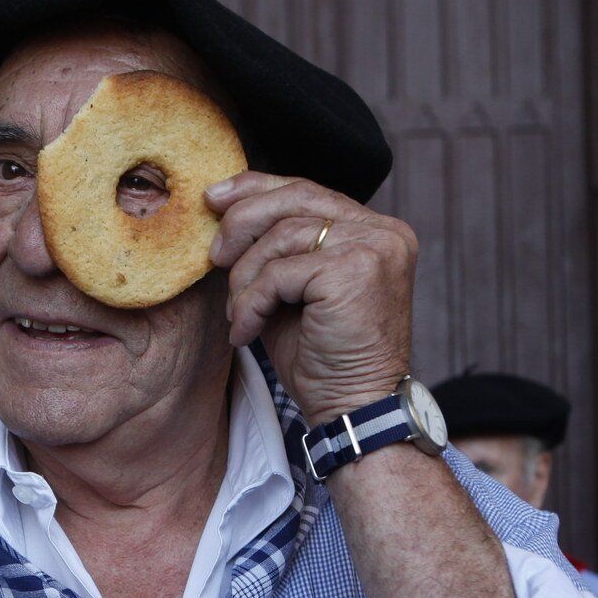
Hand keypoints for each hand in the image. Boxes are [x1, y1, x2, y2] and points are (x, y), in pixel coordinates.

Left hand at [206, 172, 418, 425]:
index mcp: (374, 230)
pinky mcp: (353, 272)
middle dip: (242, 223)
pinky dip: (252, 303)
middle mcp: (383, 231)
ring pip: (282, 236)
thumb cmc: (322, 358)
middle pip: (295, 199)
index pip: (307, 190)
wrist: (352, 409)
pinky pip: (279, 273)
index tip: (215, 198)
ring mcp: (373, 248)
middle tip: (214, 256)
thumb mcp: (292, 292)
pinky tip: (247, 331)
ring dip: (245, 277)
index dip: (256, 189)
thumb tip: (223, 211)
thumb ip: (275, 249)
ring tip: (237, 313)